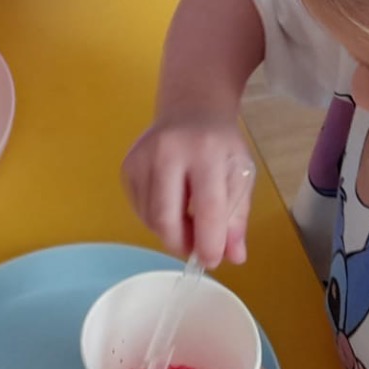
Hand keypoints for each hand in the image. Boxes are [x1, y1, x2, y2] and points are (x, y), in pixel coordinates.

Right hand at [122, 117, 256, 267]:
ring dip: (171, 232)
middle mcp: (167, 151)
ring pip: (150, 218)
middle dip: (182, 244)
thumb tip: (234, 256)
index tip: (213, 260)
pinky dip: (157, 219)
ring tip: (189, 220)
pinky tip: (172, 204)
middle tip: (197, 248)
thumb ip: (237, 217)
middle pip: (166, 218)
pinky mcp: (127, 166)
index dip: (209, 242)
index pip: (207, 208)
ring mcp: (141, 157)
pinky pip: (140, 209)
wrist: (190, 108)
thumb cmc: (220, 143)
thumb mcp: (241, 174)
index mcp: (205, 151)